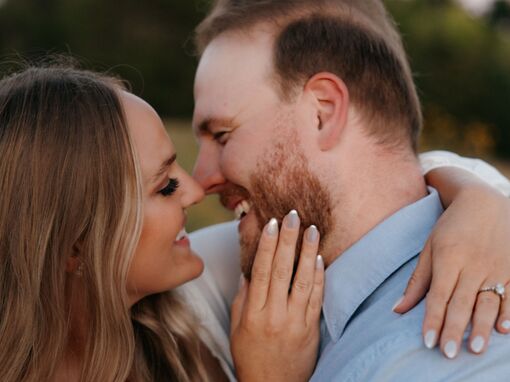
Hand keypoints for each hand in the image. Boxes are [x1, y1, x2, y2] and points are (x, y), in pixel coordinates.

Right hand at [230, 210, 324, 381]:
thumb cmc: (251, 357)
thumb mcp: (237, 328)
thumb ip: (243, 299)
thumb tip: (249, 271)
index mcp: (253, 313)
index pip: (260, 271)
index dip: (267, 245)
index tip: (272, 223)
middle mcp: (274, 315)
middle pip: (282, 270)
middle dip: (289, 240)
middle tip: (294, 216)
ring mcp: (295, 322)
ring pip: (303, 281)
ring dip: (308, 253)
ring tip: (312, 230)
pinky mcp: (311, 330)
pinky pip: (316, 299)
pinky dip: (319, 277)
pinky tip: (320, 259)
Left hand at [394, 183, 509, 357]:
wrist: (483, 200)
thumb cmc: (450, 226)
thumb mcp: (429, 247)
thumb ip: (417, 280)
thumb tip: (398, 309)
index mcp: (448, 258)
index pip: (438, 295)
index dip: (432, 319)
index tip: (427, 341)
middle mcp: (472, 264)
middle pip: (461, 302)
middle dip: (454, 329)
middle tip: (448, 353)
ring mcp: (495, 266)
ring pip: (488, 301)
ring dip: (481, 326)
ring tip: (474, 348)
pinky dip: (509, 312)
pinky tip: (503, 329)